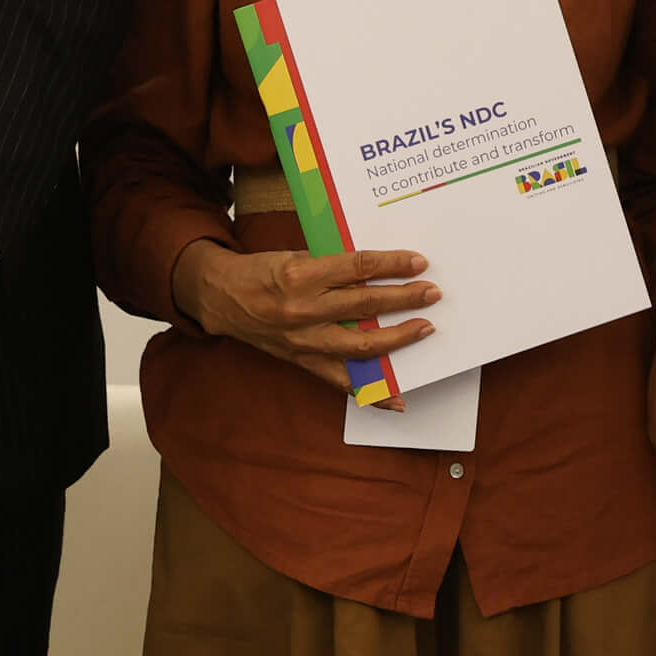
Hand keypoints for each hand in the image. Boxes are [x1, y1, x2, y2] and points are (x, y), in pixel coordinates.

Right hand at [171, 240, 437, 378]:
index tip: (419, 262)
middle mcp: (303, 310)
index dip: (392, 265)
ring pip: (360, 345)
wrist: (223, 298)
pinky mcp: (303, 362)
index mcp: (301, 275)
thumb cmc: (263, 271)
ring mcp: (304, 341)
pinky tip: (398, 399)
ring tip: (424, 329)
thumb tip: (381, 269)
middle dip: (404, 299)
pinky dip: (372, 394)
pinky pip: (342, 382)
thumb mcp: (297, 256)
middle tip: (432, 294)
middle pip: (365, 305)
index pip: (358, 267)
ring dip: (398, 339)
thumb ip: (335, 265)